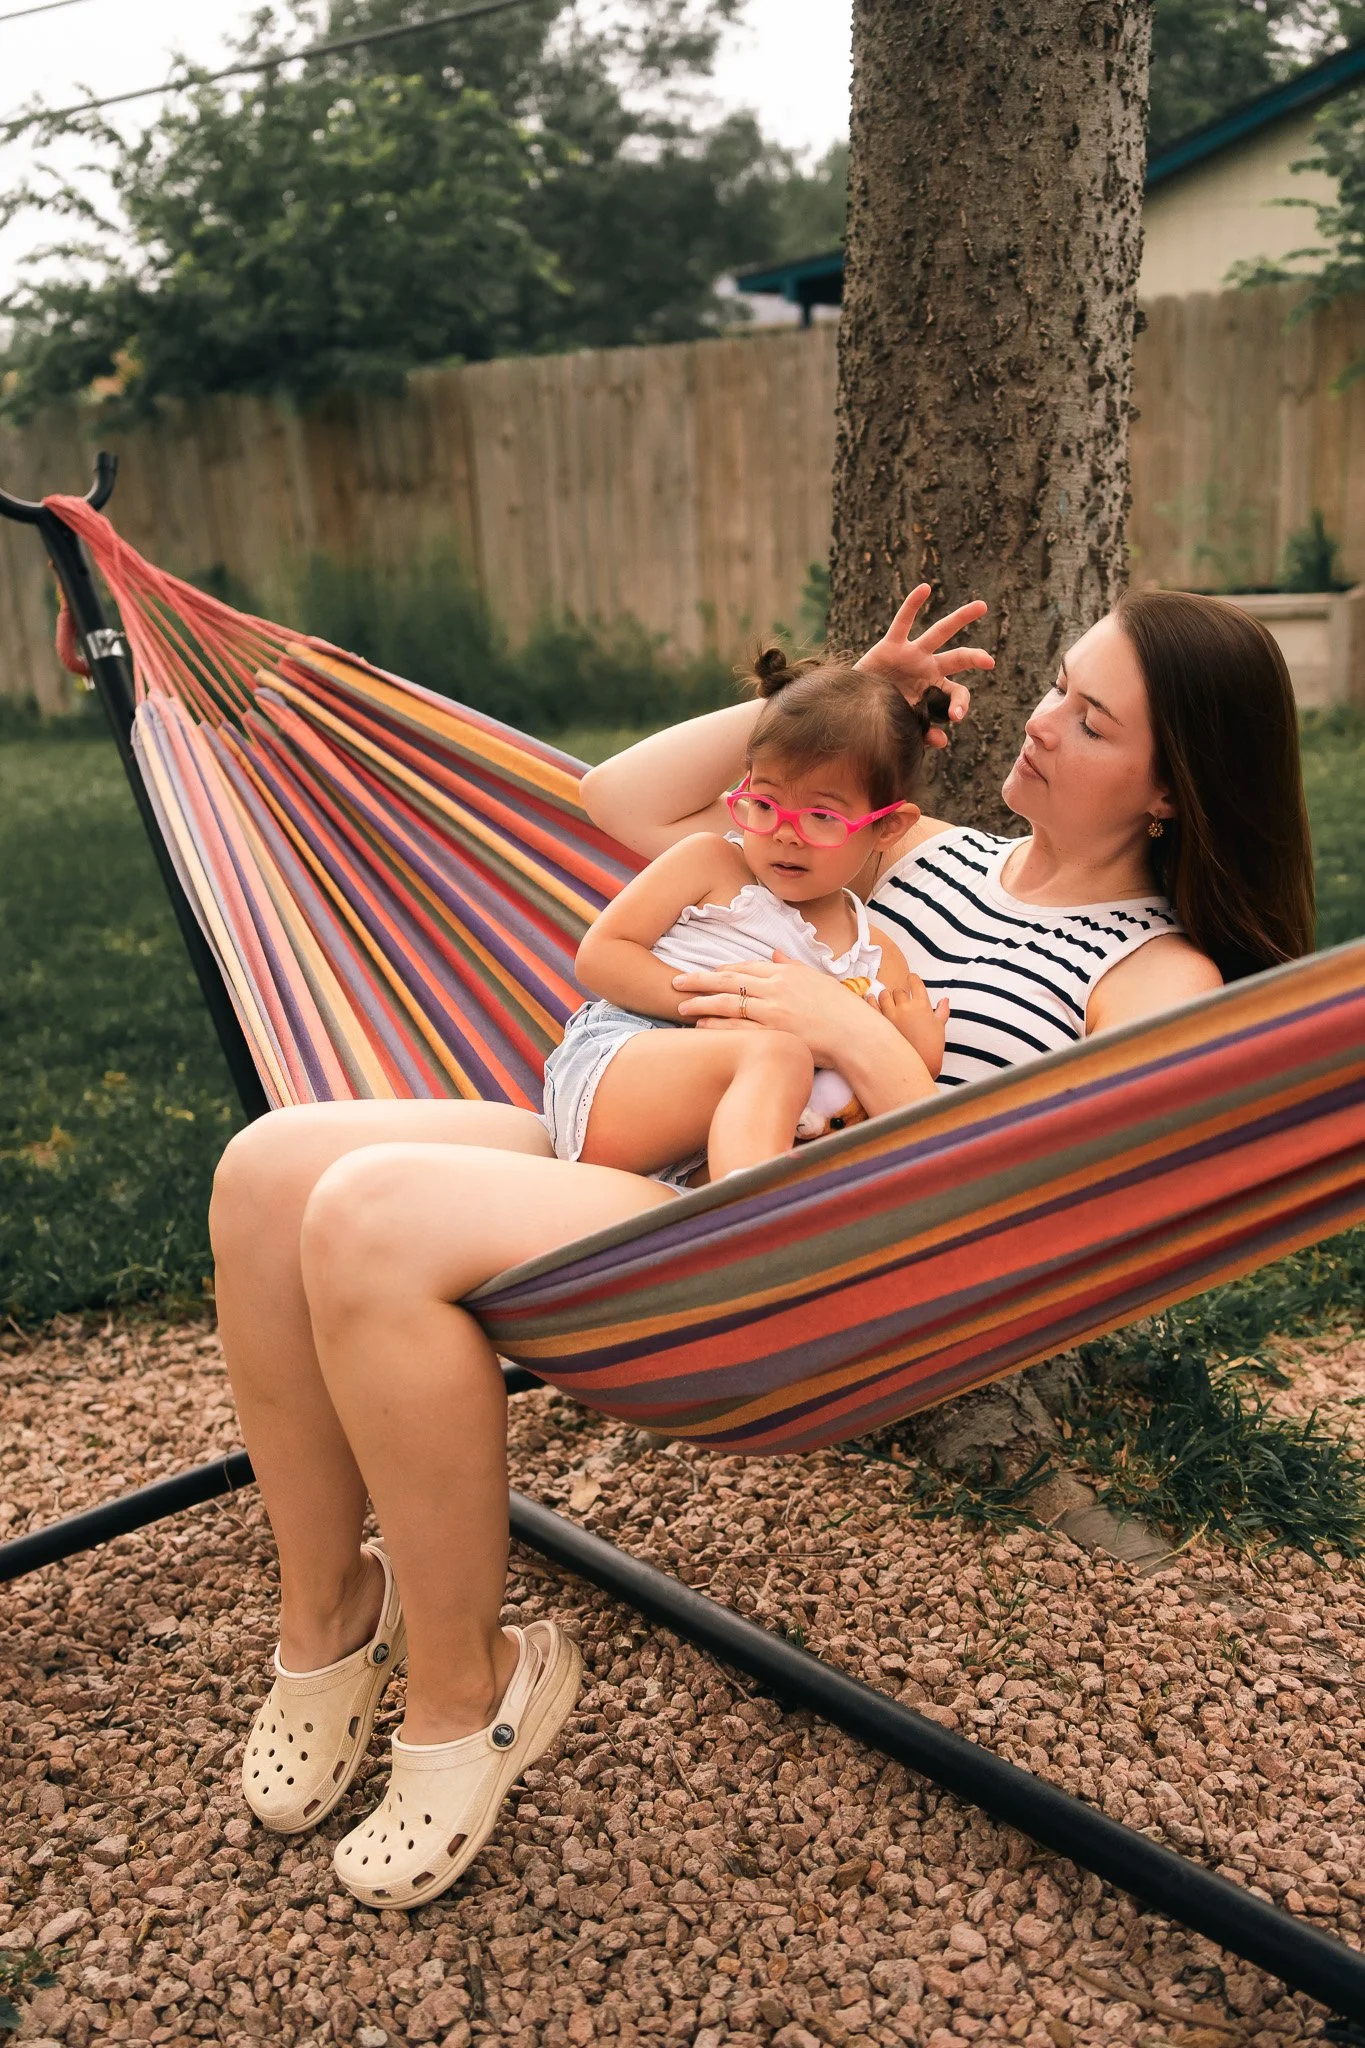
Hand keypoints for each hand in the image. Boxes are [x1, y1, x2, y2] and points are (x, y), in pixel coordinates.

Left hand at [673, 952, 865, 1065]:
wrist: (855, 1034)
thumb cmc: (841, 1008)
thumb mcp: (817, 978)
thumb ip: (792, 965)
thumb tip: (775, 953)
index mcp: (785, 973)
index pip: (745, 967)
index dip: (722, 969)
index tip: (706, 971)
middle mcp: (774, 988)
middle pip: (728, 981)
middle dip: (699, 980)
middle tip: (676, 981)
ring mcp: (772, 1011)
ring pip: (727, 1003)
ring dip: (701, 1002)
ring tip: (680, 1004)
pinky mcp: (772, 1032)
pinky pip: (737, 1027)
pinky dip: (716, 1025)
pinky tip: (700, 1025)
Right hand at [856, 585, 993, 748]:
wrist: (853, 708)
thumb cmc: (880, 716)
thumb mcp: (903, 726)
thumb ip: (924, 733)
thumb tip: (944, 741)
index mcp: (933, 690)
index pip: (957, 693)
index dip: (960, 704)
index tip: (955, 717)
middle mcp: (927, 669)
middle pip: (957, 658)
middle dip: (975, 657)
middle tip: (990, 660)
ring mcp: (911, 655)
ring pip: (939, 633)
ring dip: (960, 619)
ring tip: (982, 606)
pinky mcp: (891, 646)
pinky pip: (903, 622)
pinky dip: (913, 605)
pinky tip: (925, 588)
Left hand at [878, 978, 948, 1079]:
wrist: (920, 1064)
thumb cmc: (932, 1047)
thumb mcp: (940, 1027)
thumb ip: (942, 1010)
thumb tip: (945, 999)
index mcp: (922, 1005)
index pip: (916, 983)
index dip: (913, 978)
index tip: (910, 977)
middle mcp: (906, 1007)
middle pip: (899, 990)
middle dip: (900, 993)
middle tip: (900, 997)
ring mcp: (891, 1014)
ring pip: (884, 995)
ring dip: (886, 995)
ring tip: (886, 999)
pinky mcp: (880, 1022)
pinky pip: (872, 1005)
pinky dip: (871, 1000)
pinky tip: (872, 999)